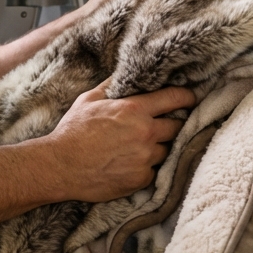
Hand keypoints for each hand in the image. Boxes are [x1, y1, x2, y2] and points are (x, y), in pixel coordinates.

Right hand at [41, 83, 195, 202]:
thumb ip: (112, 85)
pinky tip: (130, 163)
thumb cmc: (73, 130)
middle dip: (174, 124)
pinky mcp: (141, 179)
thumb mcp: (89, 99)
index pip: (175, 98)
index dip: (187, 97)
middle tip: (165, 124)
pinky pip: (154, 170)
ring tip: (141, 146)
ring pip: (167, 150)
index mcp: (134, 110)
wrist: (61, 166)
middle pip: (178, 126)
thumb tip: (126, 73)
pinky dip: (147, 166)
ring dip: (159, 147)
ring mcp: (145, 158)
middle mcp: (145, 133)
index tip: (191, 98)